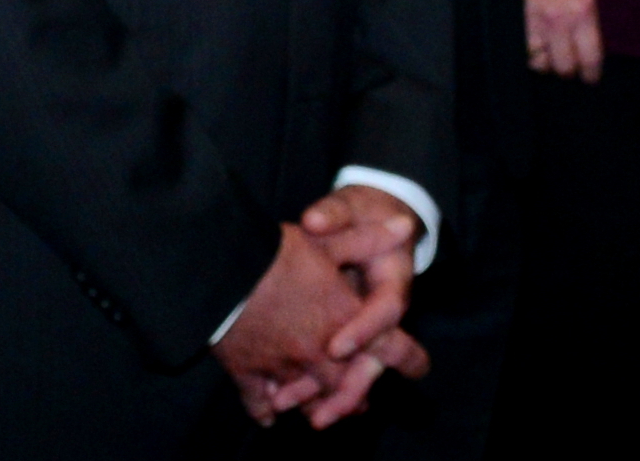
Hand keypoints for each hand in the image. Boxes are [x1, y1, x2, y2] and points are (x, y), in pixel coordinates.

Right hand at [215, 219, 425, 430]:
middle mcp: (317, 354)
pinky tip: (271, 413)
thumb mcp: (326, 240)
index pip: (389, 350)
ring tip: (323, 409)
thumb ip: (367, 238)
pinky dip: (267, 409)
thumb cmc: (275, 252)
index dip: (410, 359)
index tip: (420, 367)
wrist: (220, 269)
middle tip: (363, 399)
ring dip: (317, 405)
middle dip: (358, 393)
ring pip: (307, 402)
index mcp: (342, 322)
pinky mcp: (248, 374)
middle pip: (348, 389)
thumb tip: (405, 227)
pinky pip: (260, 404)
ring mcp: (282, 369)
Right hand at [522, 0, 602, 81]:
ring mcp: (532, 18)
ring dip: (540, 57)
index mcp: (584, 10)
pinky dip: (522, 46)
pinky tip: (526, 38)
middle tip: (562, 59)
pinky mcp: (512, 13)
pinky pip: (518, 45)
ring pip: (537, 61)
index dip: (589, 73)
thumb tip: (578, 41)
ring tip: (541, 47)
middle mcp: (559, 20)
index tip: (587, 77)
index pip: (590, 59)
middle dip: (564, 66)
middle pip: (563, 67)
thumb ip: (582, 14)